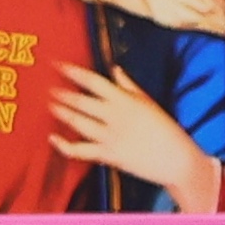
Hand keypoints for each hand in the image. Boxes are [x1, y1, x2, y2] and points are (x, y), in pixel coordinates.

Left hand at [47, 65, 221, 212]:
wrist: (177, 160)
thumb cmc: (166, 129)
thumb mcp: (149, 103)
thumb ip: (129, 86)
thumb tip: (115, 69)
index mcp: (126, 101)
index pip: (94, 82)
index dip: (74, 73)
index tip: (59, 65)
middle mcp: (116, 116)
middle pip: (82, 101)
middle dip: (62, 94)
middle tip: (47, 88)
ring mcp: (110, 137)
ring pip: (78, 122)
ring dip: (61, 113)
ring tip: (49, 106)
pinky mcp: (108, 155)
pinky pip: (80, 150)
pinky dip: (64, 145)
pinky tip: (53, 138)